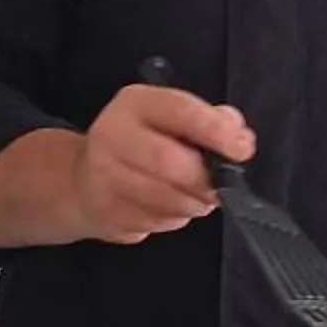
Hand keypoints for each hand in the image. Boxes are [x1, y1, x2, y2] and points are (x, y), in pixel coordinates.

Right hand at [76, 82, 253, 243]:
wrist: (85, 179)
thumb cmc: (143, 145)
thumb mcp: (173, 119)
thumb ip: (211, 122)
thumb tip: (240, 139)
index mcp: (135, 104)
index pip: (179, 111)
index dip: (215, 131)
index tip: (241, 149)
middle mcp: (112, 135)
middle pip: (167, 162)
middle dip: (203, 180)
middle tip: (221, 188)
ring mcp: (103, 177)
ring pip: (163, 199)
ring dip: (193, 204)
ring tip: (198, 198)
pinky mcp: (106, 212)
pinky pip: (154, 222)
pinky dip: (174, 219)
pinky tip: (171, 208)